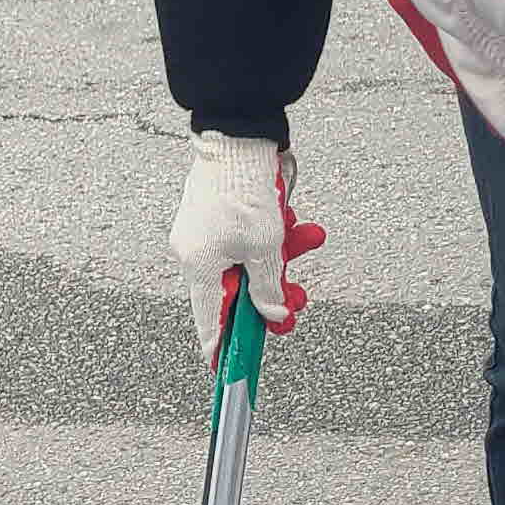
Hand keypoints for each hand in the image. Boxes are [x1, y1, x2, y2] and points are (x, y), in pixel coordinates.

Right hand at [170, 132, 325, 358]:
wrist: (239, 135)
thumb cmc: (245, 189)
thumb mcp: (265, 248)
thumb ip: (268, 288)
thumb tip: (273, 314)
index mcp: (199, 266)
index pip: (208, 320)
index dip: (219, 346)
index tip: (223, 369)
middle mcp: (196, 252)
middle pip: (237, 290)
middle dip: (273, 290)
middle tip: (299, 298)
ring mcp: (205, 231)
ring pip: (249, 260)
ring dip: (281, 255)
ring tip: (308, 237)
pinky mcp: (217, 213)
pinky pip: (248, 237)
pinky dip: (272, 234)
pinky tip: (294, 220)